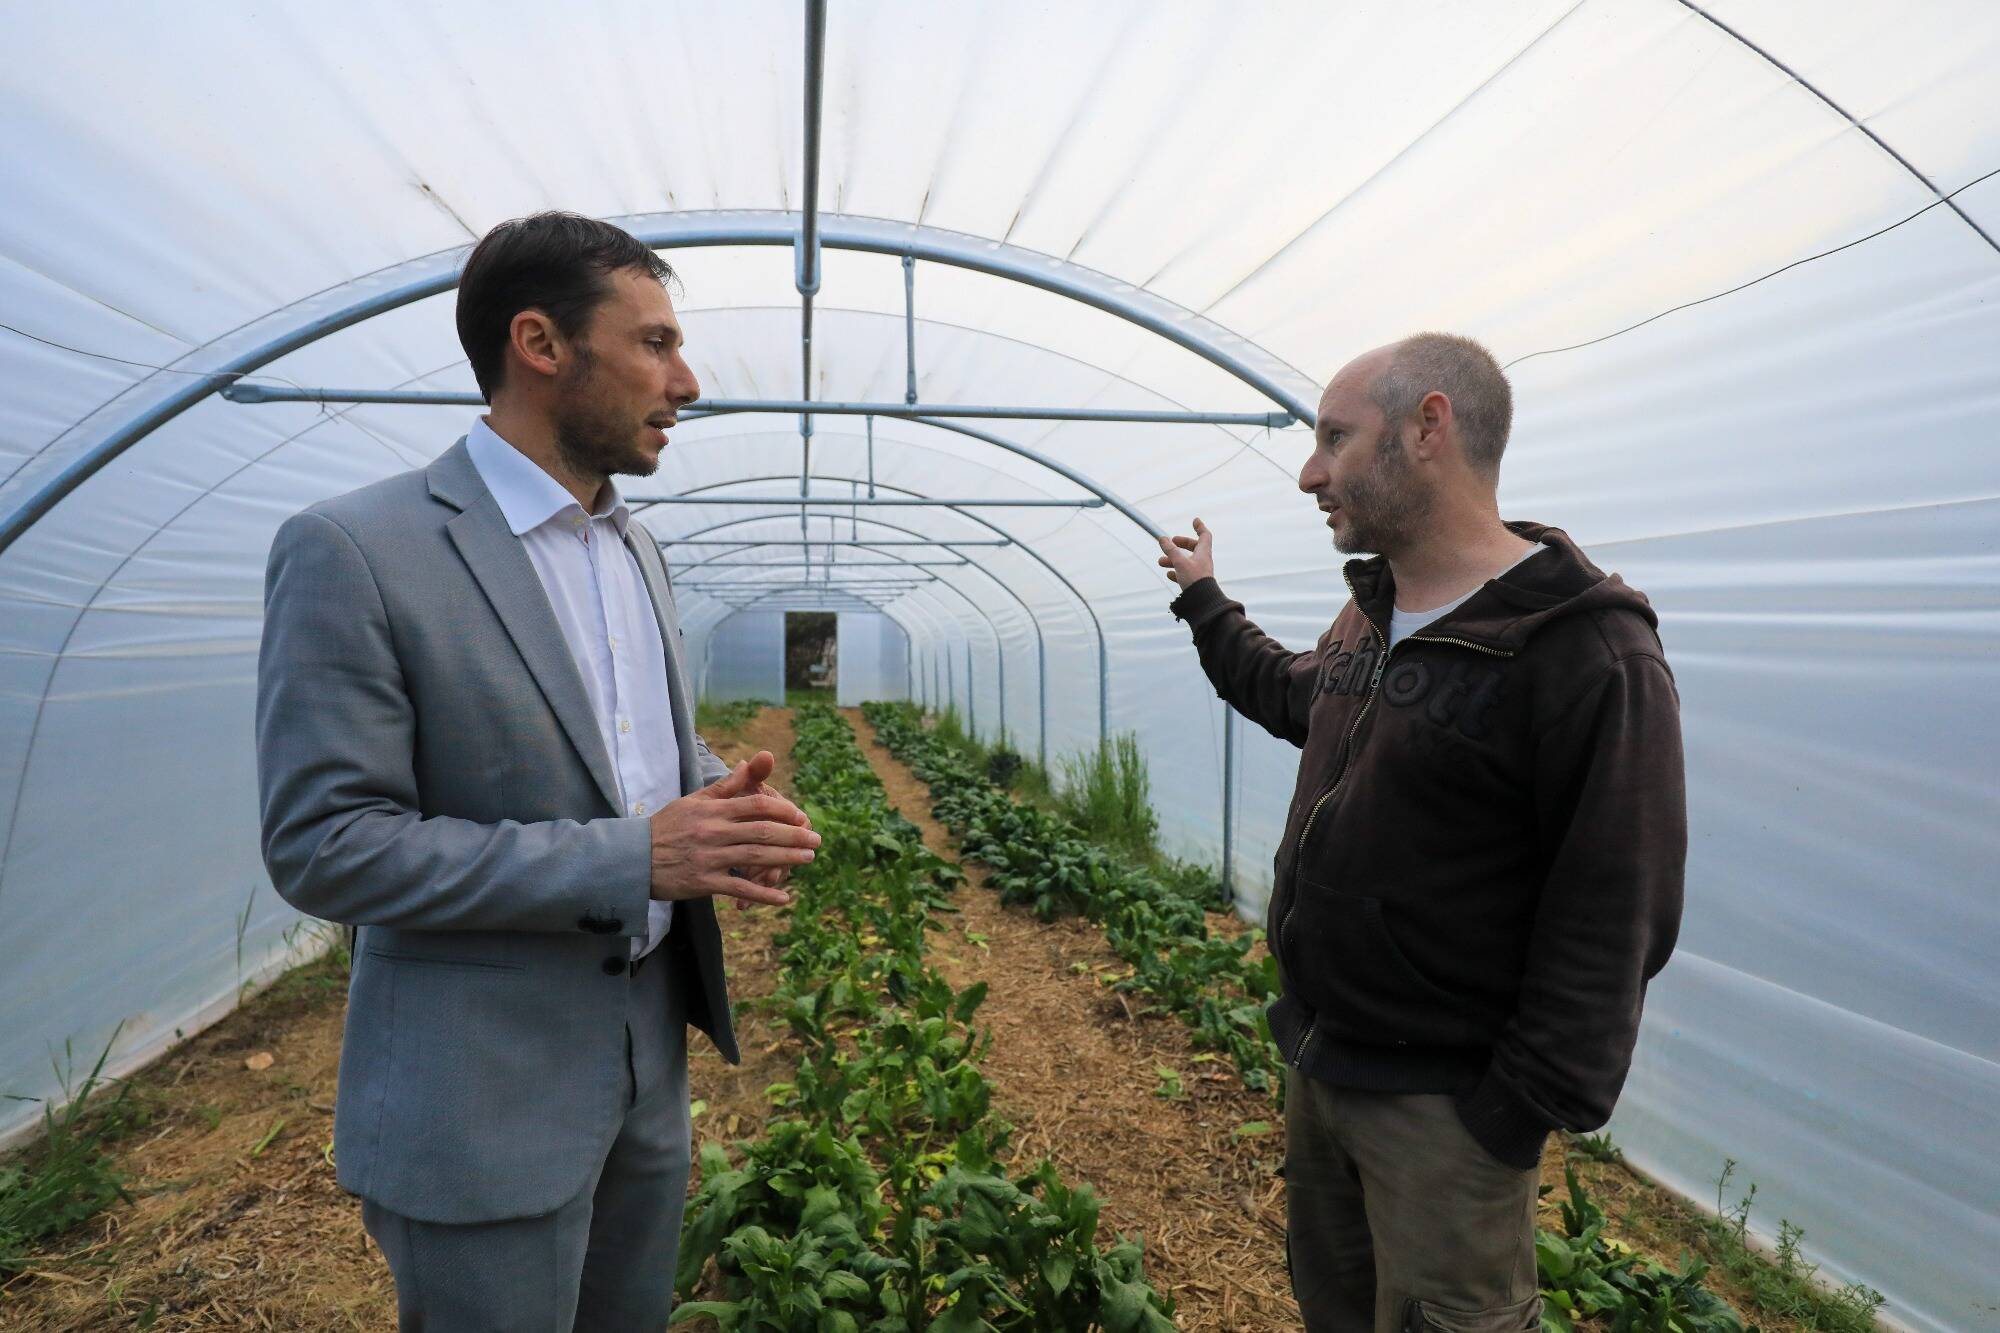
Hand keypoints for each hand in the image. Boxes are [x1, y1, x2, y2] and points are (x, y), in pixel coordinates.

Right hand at [649, 752, 818, 906]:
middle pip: (763, 831)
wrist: (633, 858)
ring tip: (808, 858)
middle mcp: (714, 832)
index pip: (756, 804)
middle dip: (794, 835)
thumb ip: (725, 786)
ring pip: (756, 858)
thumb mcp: (693, 800)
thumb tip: (749, 763)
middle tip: (816, 839)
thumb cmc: (666, 827)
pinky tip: (783, 898)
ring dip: (787, 859)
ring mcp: (710, 858)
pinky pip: (740, 889)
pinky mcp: (704, 882)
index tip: (800, 816)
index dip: (783, 810)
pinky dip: (763, 895)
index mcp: (713, 810)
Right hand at [1157, 517, 1214, 587]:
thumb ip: (1170, 550)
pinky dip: (1176, 572)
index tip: (1194, 521)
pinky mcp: (1195, 582)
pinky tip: (1169, 574)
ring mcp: (1199, 572)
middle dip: (1180, 544)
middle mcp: (1203, 561)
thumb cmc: (1194, 580)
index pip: (1204, 535)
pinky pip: (1185, 574)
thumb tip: (1162, 538)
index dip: (1199, 527)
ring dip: (1173, 559)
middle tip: (1170, 543)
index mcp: (1203, 553)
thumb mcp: (1180, 562)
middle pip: (1193, 547)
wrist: (1202, 601)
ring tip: (1160, 562)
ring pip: (1186, 561)